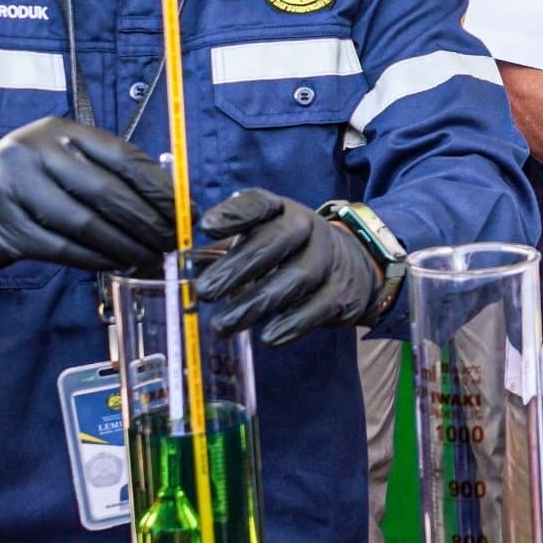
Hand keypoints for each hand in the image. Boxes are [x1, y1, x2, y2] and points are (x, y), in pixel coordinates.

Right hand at [0, 116, 174, 272]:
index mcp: (60, 131)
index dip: (159, 188)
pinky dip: (94, 259)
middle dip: (147, 222)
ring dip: (124, 246)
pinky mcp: (3, 225)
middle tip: (171, 242)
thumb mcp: (63, 160)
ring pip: (85, 224)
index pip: (122, 157)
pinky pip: (61, 248)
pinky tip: (115, 263)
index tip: (184, 212)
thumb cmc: (29, 182)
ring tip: (149, 258)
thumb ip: (108, 171)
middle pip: (107, 192)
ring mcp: (13, 187)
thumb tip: (171, 201)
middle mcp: (34, 152)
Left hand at [191, 189, 382, 344]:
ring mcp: (327, 260)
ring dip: (256, 303)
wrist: (354, 265)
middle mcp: (307, 229)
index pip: (258, 205)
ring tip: (223, 324)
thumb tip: (188, 263)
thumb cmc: (291, 252)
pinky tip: (269, 337)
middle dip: (236, 267)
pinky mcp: (340, 292)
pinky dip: (293, 324)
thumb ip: (228, 248)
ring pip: (294, 279)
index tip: (206, 228)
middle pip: (274, 243)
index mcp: (281, 211)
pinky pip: (317, 308)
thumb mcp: (264, 237)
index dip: (235, 215)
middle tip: (204, 291)